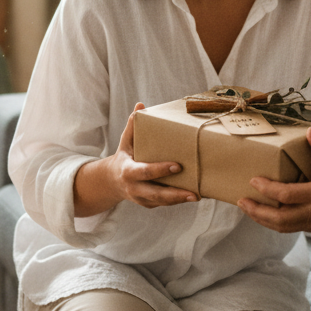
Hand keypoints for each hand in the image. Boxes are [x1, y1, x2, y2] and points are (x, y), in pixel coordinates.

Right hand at [73, 103, 197, 216]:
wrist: (112, 181)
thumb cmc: (125, 156)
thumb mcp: (125, 142)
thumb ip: (132, 126)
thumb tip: (140, 106)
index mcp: (128, 171)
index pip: (145, 172)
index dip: (160, 170)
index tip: (178, 166)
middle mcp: (134, 188)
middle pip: (156, 194)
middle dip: (175, 194)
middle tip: (194, 193)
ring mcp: (141, 199)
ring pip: (162, 201)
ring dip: (180, 200)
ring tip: (198, 196)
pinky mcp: (148, 204)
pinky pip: (164, 203)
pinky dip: (178, 201)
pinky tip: (193, 195)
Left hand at [238, 128, 310, 249]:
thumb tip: (309, 133)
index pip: (287, 196)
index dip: (268, 189)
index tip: (253, 180)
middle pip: (278, 219)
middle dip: (256, 211)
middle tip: (241, 200)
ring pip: (282, 227)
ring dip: (262, 219)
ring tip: (248, 208)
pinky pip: (290, 228)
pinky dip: (274, 223)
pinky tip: (266, 214)